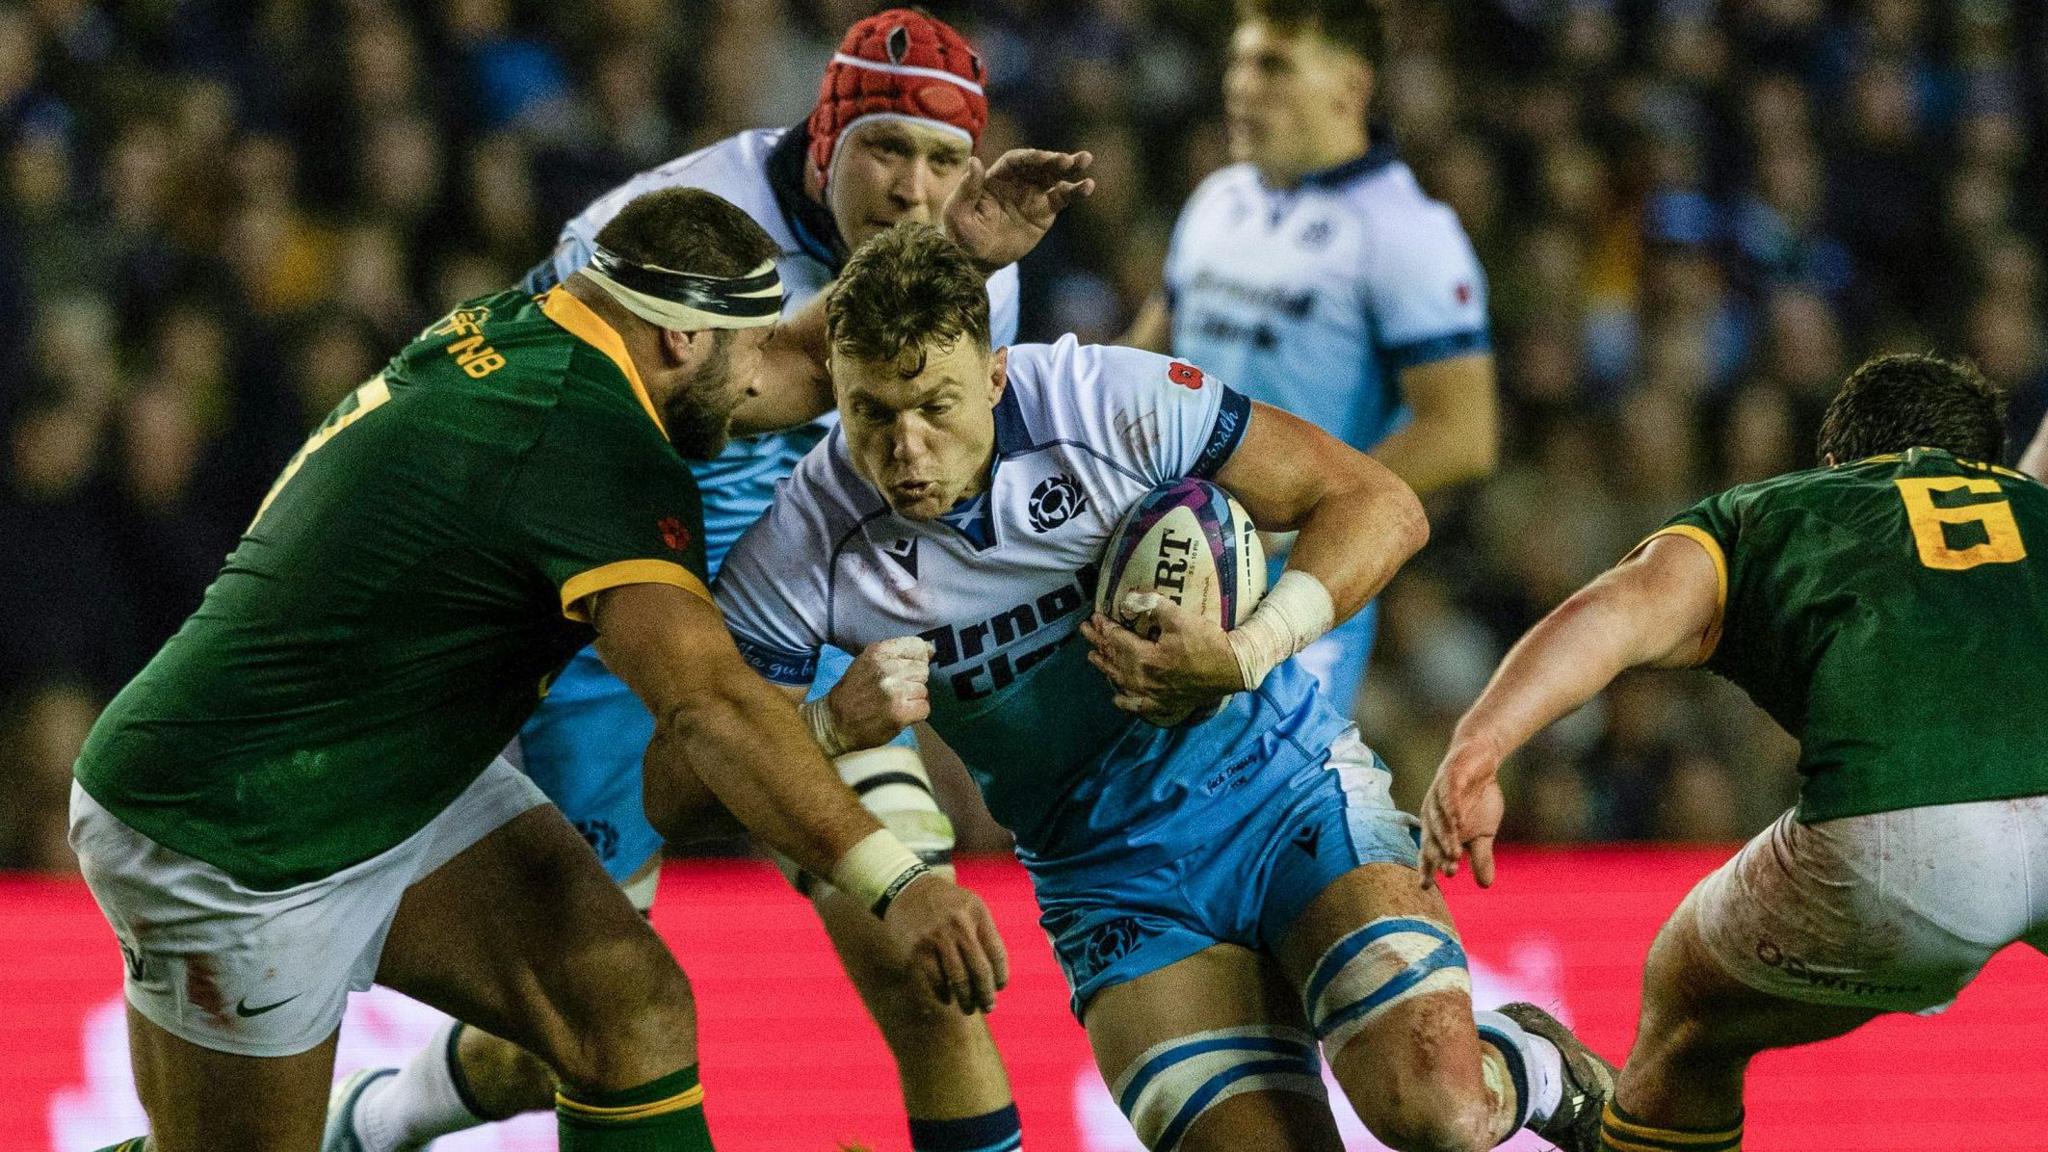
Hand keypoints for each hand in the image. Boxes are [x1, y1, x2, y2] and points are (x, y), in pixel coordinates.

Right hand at [826, 637, 932, 750]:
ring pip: (924, 690)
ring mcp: (895, 691)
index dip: (918, 659)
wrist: (834, 722)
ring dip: (913, 699)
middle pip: (922, 670)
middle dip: (913, 681)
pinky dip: (915, 714)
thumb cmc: (852, 692)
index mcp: (879, 652)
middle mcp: (888, 668)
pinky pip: (925, 708)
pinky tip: (899, 715)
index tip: (909, 669)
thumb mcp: (867, 663)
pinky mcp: (900, 712)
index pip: (917, 646)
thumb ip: (896, 655)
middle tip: (895, 691)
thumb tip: (931, 650)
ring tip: (894, 703)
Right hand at [883, 871, 1009, 1012]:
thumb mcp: (971, 905)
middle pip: (980, 970)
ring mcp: (937, 938)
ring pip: (959, 980)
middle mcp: (959, 925)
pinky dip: (943, 994)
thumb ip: (984, 933)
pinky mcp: (917, 950)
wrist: (905, 887)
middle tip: (988, 1006)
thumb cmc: (944, 902)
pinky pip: (936, 981)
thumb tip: (995, 976)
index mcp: (977, 912)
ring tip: (969, 1008)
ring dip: (967, 1000)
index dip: (1000, 976)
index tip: (999, 987)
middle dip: (986, 994)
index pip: (997, 953)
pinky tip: (947, 998)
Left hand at [942, 148, 1094, 272]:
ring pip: (1054, 177)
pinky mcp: (1044, 213)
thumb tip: (974, 161)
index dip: (1031, 157)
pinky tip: (1087, 186)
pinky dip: (1074, 191)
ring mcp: (1033, 196)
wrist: (974, 259)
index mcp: (997, 176)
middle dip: (1054, 160)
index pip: (1017, 160)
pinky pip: (1061, 198)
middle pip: (1039, 165)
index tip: (1044, 158)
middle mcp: (1018, 181)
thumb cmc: (960, 232)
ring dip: (1070, 169)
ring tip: (1086, 160)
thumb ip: (967, 187)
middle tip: (1071, 159)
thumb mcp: (957, 210)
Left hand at [1079, 591, 1241, 726]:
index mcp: (1146, 658)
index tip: (1094, 618)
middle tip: (1085, 632)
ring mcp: (1154, 694)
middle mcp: (1144, 679)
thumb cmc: (1207, 641)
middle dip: (1099, 644)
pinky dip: (1125, 701)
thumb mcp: (1180, 617)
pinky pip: (1139, 705)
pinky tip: (1117, 698)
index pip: (1117, 640)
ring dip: (1106, 668)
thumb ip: (1153, 606)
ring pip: (1121, 681)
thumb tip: (1129, 598)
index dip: (1105, 628)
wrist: (1233, 669)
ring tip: (1093, 658)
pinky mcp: (1165, 703)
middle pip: (1115, 660)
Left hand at [1419, 737, 1507, 889]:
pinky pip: (1449, 794)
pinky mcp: (1450, 777)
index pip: (1429, 850)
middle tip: (1450, 872)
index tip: (1425, 887)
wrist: (1482, 760)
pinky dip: (1452, 808)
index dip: (1426, 868)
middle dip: (1439, 856)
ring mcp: (1439, 795)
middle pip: (1432, 838)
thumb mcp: (1483, 832)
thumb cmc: (1478, 799)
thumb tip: (1485, 885)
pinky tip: (1457, 820)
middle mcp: (1432, 813)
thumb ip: (1480, 856)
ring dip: (1446, 836)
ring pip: (1439, 819)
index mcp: (1437, 828)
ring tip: (1455, 853)